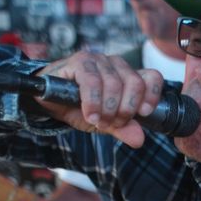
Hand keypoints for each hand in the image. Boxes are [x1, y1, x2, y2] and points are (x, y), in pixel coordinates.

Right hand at [35, 52, 163, 147]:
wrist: (49, 102)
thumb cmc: (79, 108)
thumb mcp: (104, 123)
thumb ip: (122, 129)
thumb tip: (139, 139)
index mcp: (127, 76)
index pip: (152, 77)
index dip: (152, 96)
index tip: (143, 114)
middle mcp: (116, 64)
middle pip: (135, 84)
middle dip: (125, 110)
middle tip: (112, 123)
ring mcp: (98, 60)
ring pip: (115, 84)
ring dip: (107, 109)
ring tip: (97, 120)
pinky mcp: (79, 61)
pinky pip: (92, 81)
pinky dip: (93, 102)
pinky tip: (90, 114)